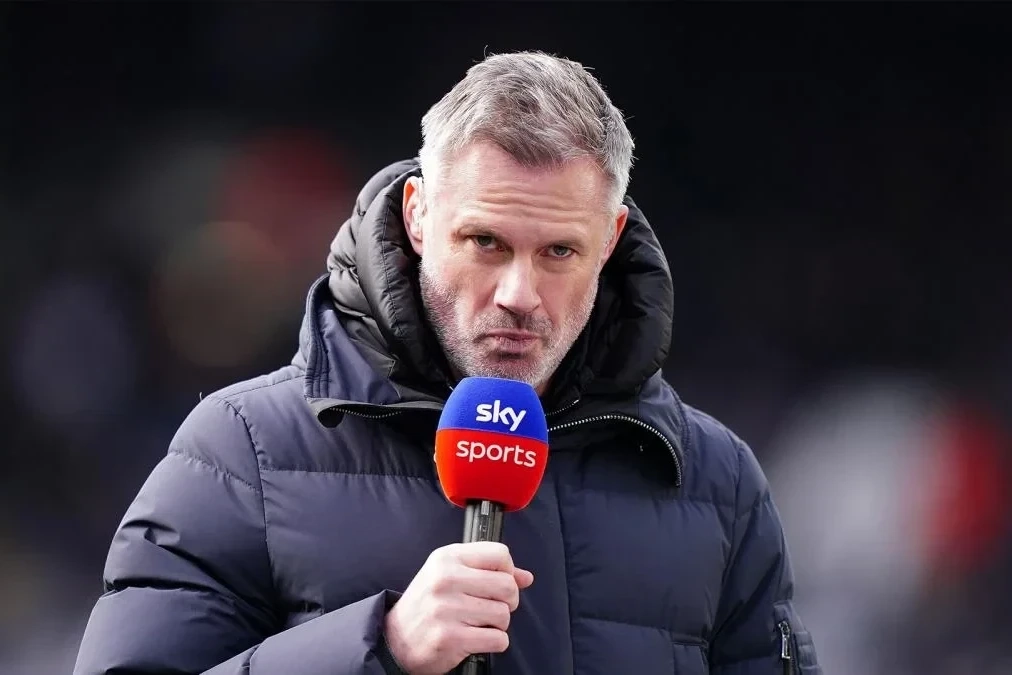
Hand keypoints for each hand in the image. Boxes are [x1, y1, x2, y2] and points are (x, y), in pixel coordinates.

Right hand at [382, 541, 533, 674]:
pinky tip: (476, 639)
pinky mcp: (451, 638)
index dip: (508, 570)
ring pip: (504, 614)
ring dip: (498, 624)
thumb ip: (488, 571)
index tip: (499, 581)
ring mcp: (447, 609)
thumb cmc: (427, 604)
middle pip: (508, 585)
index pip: (500, 553)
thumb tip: (525, 577)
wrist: (395, 639)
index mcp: (447, 558)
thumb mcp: (450, 575)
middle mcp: (446, 579)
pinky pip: (498, 639)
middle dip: (508, 601)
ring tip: (479, 624)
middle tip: (492, 607)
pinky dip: (494, 643)